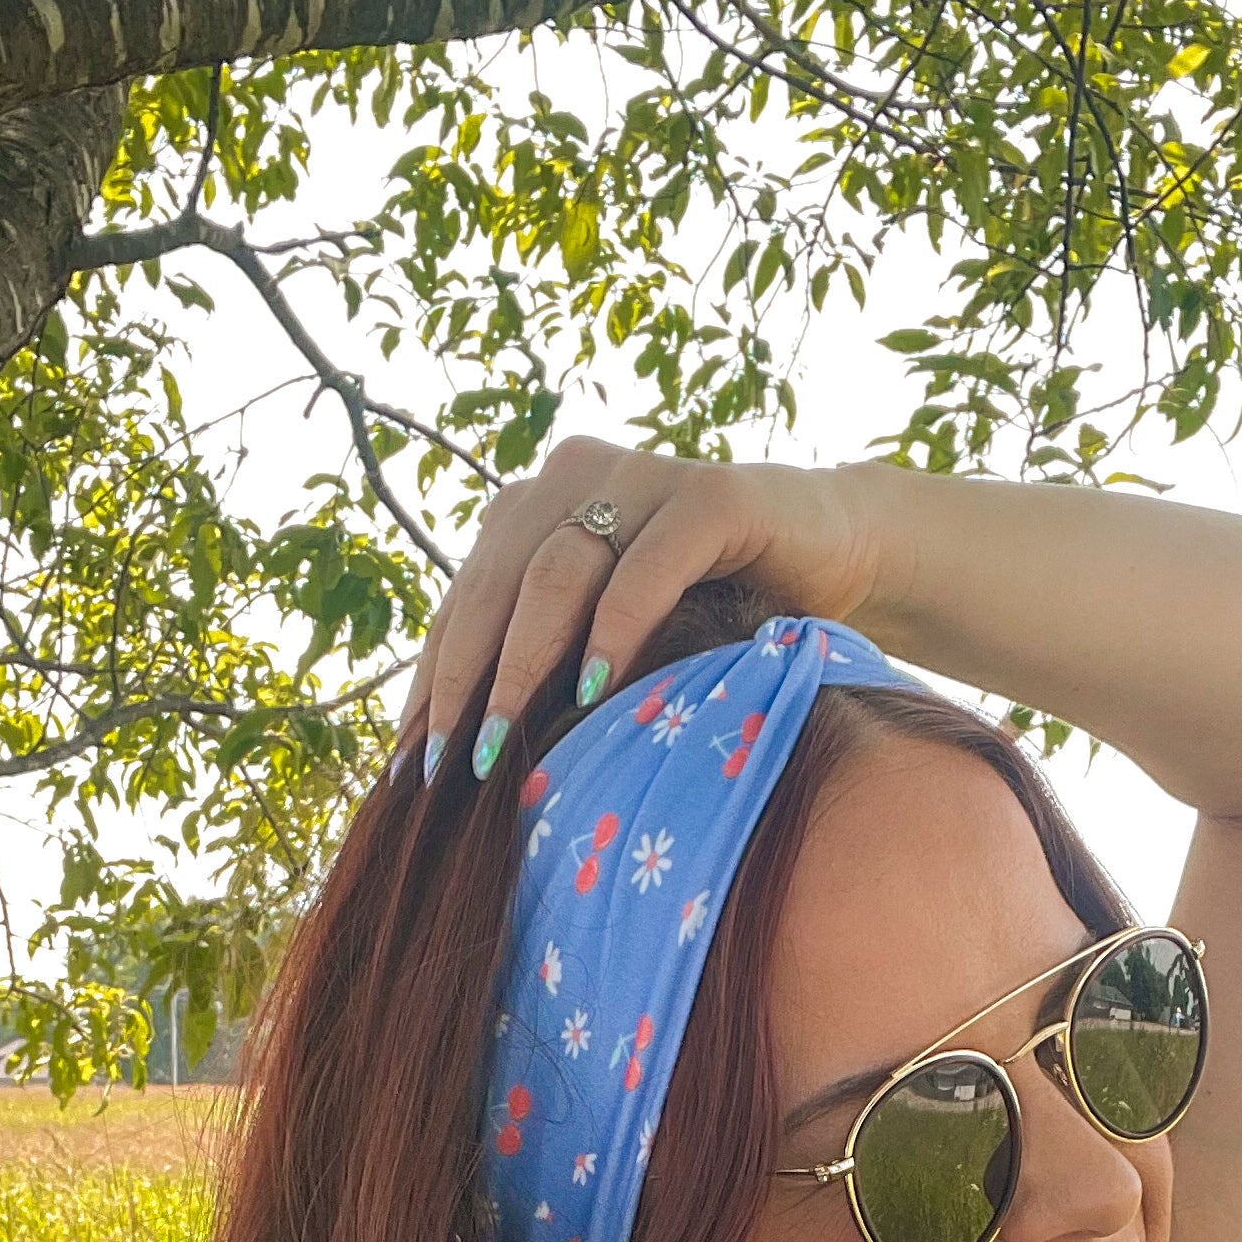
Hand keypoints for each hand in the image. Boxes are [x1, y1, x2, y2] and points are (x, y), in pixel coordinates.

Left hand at [403, 437, 896, 784]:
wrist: (830, 551)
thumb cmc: (714, 611)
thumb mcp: (615, 638)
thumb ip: (552, 664)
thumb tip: (474, 760)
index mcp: (536, 506)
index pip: (466, 597)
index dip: (434, 678)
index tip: (412, 763)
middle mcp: (576, 476)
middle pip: (495, 582)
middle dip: (464, 679)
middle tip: (449, 764)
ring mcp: (643, 476)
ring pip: (556, 569)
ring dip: (522, 663)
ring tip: (502, 741)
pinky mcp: (713, 496)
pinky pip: (648, 563)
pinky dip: (616, 626)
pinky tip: (596, 689)